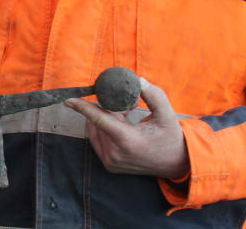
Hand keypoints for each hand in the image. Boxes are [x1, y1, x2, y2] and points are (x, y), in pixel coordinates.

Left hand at [64, 77, 187, 178]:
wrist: (177, 164)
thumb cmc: (171, 137)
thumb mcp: (167, 114)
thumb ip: (153, 95)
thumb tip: (137, 80)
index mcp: (128, 141)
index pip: (100, 120)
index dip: (83, 108)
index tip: (68, 100)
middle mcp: (115, 154)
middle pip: (100, 120)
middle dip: (111, 108)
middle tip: (129, 106)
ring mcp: (111, 162)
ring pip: (98, 128)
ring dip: (109, 118)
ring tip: (129, 119)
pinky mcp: (109, 165)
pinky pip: (99, 138)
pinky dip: (107, 129)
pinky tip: (124, 127)